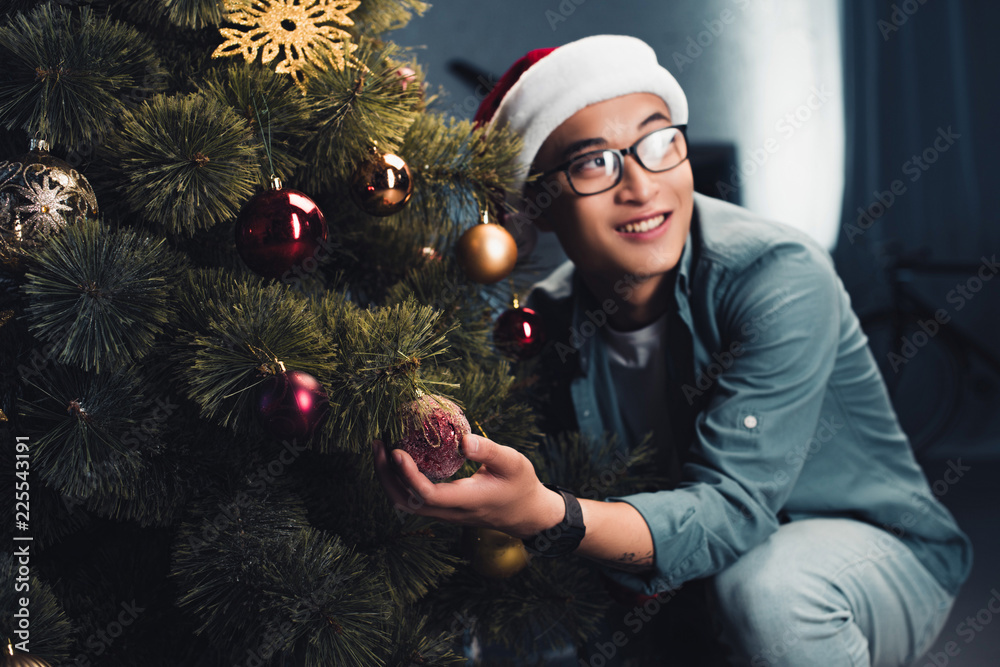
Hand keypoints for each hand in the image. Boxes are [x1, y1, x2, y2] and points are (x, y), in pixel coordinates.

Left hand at [371, 434, 564, 538]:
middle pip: (407, 503)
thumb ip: (489, 450)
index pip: (428, 495)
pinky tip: (398, 459)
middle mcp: (451, 512)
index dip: (408, 476)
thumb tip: (462, 439)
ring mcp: (445, 513)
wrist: (526, 513)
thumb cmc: (521, 484)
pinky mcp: (443, 509)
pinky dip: (399, 481)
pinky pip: (413, 499)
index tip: (396, 452)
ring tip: (381, 449)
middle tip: (378, 445)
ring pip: (406, 504)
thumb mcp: (513, 462)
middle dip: (386, 476)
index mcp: (468, 501)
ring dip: (389, 479)